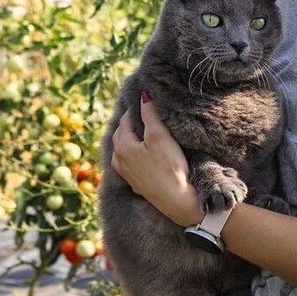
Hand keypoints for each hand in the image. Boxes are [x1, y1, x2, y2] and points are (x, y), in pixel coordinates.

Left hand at [111, 94, 199, 226]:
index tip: (145, 100)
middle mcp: (118, 160)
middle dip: (130, 123)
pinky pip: (130, 162)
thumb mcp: (160, 136)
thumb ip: (150, 114)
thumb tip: (143, 95)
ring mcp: (126, 174)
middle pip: (121, 134)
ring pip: (123, 149)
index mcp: (122, 147)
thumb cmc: (170, 167)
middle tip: (144, 113)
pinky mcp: (135, 183)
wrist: (178, 200)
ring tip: (144, 131)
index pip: (125, 119)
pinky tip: (145, 153)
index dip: (135, 108)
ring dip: (131, 138)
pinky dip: (134, 153)